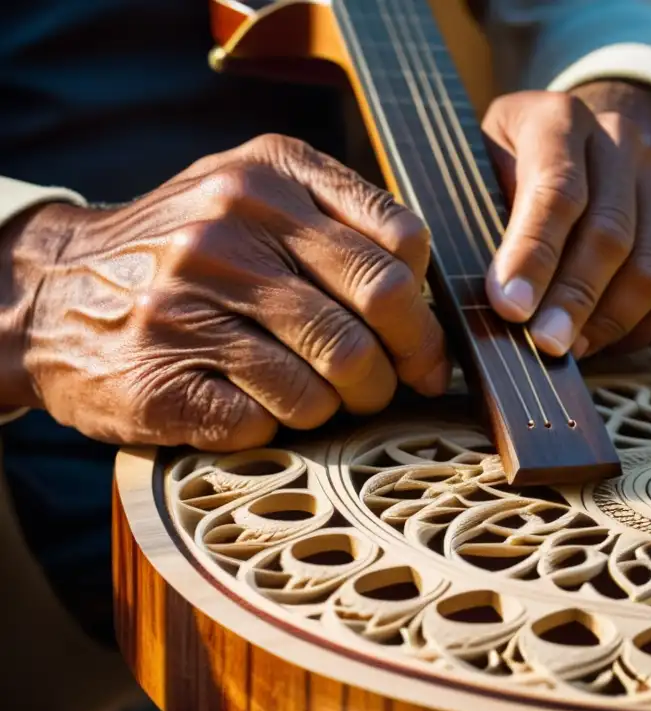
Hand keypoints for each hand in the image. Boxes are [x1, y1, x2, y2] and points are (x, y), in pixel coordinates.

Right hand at [0, 134, 448, 450]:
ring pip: (334, 373)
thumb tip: (428, 302)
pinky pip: (273, 418)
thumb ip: (342, 226)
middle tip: (393, 385)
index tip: (420, 343)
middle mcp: (230, 225)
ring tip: (320, 397)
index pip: (402, 241)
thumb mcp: (254, 199)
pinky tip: (257, 406)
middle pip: (381, 305)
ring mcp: (193, 300)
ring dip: (344, 402)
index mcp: (270, 173)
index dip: (425, 307)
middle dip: (404, 362)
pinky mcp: (164, 376)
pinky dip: (283, 424)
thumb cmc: (183, 254)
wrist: (50, 293)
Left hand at [482, 83, 650, 358]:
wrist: (582, 154)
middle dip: (575, 301)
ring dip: (611, 325)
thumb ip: (483, 219)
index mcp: (561, 120)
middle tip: (545, 346)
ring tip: (571, 347)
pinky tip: (608, 339)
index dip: (535, 254)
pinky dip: (648, 335)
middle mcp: (625, 143)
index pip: (558, 189)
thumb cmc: (510, 176)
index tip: (511, 308)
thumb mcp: (479, 173)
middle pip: (612, 235)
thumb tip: (500, 301)